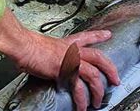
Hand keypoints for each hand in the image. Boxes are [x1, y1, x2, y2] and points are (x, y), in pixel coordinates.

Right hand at [0, 11, 118, 109]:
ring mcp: (71, 60)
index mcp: (68, 43)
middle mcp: (72, 51)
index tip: (107, 35)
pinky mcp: (65, 72)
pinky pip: (78, 87)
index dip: (99, 36)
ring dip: (98, 90)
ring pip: (93, 75)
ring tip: (98, 101)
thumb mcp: (43, 46)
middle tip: (115, 79)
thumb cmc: (29, 45)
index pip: (87, 37)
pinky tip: (82, 105)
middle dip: (110, 69)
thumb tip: (45, 60)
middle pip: (99, 57)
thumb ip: (50, 54)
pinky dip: (82, 98)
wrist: (24, 45)